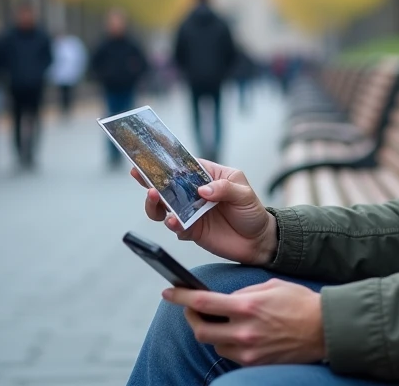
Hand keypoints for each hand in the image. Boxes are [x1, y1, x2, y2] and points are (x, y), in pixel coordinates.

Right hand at [133, 160, 277, 264]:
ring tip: (154, 197)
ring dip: (155, 202)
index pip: (184, 165)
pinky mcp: (190, 230)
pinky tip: (173, 221)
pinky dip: (171, 222)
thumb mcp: (244, 194)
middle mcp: (195, 193)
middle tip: (140, 175)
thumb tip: (202, 190)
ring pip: (164, 205)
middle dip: (151, 178)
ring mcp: (190, 212)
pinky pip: (175, 225)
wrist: (257, 242)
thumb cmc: (252, 212)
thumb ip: (225, 188)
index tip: (151, 156)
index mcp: (207, 176)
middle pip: (168, 184)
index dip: (167, 161)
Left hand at [162, 279, 324, 366]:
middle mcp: (245, 331)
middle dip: (191, 319)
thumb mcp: (271, 286)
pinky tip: (236, 333)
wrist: (325, 329)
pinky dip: (228, 343)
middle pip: (200, 331)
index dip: (180, 297)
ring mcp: (249, 351)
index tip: (168, 292)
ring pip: (214, 344)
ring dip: (212, 332)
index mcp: (247, 306)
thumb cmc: (300, 302)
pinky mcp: (255, 363)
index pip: (203, 303)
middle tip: (192, 310)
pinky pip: (230, 355)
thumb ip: (244, 292)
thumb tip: (224, 300)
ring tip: (221, 321)